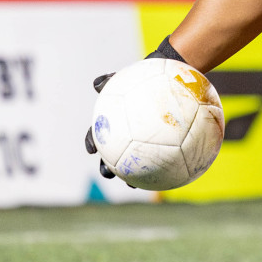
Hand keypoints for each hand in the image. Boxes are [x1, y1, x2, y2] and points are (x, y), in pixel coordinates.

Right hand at [84, 37, 190, 180]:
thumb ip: (113, 80)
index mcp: (115, 123)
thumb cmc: (146, 78)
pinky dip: (162, 169)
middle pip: (112, 157)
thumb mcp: (131, 76)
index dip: (92, 143)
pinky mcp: (162, 147)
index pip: (97, 135)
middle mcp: (126, 137)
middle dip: (107, 168)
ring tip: (133, 185)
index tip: (92, 149)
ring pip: (134, 166)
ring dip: (131, 178)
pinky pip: (162, 160)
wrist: (170, 79)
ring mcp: (143, 144)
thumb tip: (97, 83)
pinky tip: (168, 176)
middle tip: (108, 172)